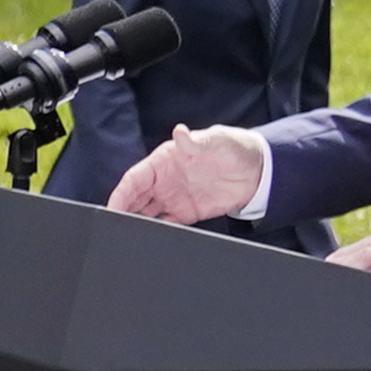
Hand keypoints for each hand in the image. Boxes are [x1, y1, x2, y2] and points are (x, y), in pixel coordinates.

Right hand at [107, 127, 269, 227]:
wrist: (258, 170)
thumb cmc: (234, 148)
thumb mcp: (215, 140)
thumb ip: (195, 141)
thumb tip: (179, 132)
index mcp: (163, 161)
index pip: (134, 179)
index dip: (121, 193)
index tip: (112, 207)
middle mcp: (164, 181)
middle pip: (135, 199)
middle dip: (123, 212)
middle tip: (115, 227)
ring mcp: (174, 198)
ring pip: (146, 214)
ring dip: (137, 224)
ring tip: (131, 236)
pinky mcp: (187, 213)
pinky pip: (167, 225)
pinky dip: (159, 232)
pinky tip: (154, 239)